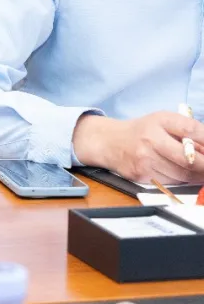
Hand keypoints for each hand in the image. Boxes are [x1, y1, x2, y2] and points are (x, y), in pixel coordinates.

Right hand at [72, 112, 203, 183]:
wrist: (109, 142)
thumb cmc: (141, 131)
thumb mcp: (163, 122)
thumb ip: (187, 132)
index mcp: (160, 121)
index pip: (191, 130)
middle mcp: (150, 139)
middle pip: (189, 159)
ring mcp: (144, 159)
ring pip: (182, 175)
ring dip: (195, 175)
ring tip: (196, 170)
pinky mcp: (141, 174)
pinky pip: (169, 182)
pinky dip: (179, 180)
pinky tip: (178, 173)